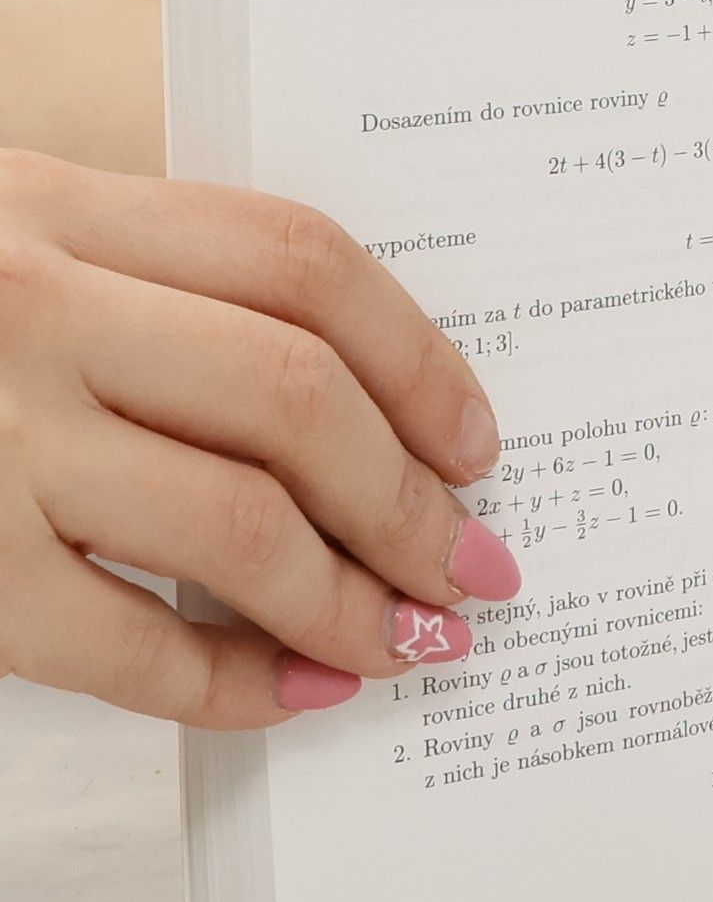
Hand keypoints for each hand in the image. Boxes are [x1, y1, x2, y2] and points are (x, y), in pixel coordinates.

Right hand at [0, 151, 516, 727]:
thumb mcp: (7, 244)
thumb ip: (144, 287)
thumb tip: (353, 410)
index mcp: (53, 205)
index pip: (300, 260)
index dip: (418, 358)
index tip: (477, 440)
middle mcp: (22, 303)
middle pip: (295, 396)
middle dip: (412, 500)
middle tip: (474, 565)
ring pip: (234, 520)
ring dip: (351, 598)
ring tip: (410, 639)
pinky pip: (122, 640)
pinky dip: (230, 682)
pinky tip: (295, 696)